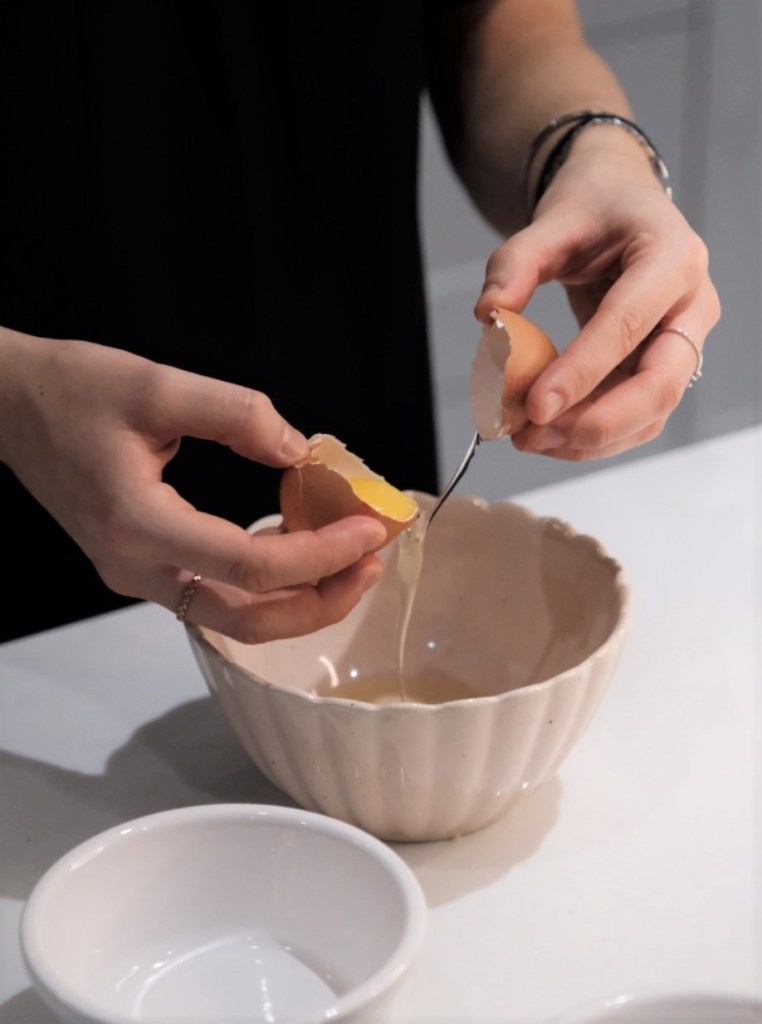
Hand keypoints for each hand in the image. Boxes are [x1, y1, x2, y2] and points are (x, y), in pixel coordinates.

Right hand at [0, 329, 385, 640]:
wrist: (9, 408)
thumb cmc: (72, 390)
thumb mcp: (157, 383)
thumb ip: (238, 414)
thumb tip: (303, 451)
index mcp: (137, 524)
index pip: (248, 564)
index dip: (319, 554)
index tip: (369, 528)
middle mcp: (136, 567)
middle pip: (247, 619)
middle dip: (321, 600)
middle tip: (372, 562)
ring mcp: (137, 575)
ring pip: (235, 619)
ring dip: (299, 598)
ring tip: (351, 558)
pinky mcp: (143, 567)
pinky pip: (218, 594)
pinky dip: (268, 581)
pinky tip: (300, 542)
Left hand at [474, 129, 720, 460]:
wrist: (621, 207)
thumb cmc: (595, 209)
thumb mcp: (552, 219)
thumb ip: (515, 263)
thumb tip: (488, 315)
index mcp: (672, 257)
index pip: (629, 323)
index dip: (583, 371)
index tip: (535, 405)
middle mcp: (691, 306)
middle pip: (660, 385)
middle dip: (595, 422)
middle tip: (532, 433)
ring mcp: (683, 344)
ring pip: (651, 414)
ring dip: (588, 439)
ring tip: (527, 438)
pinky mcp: (662, 370)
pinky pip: (636, 420)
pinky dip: (591, 438)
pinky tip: (547, 435)